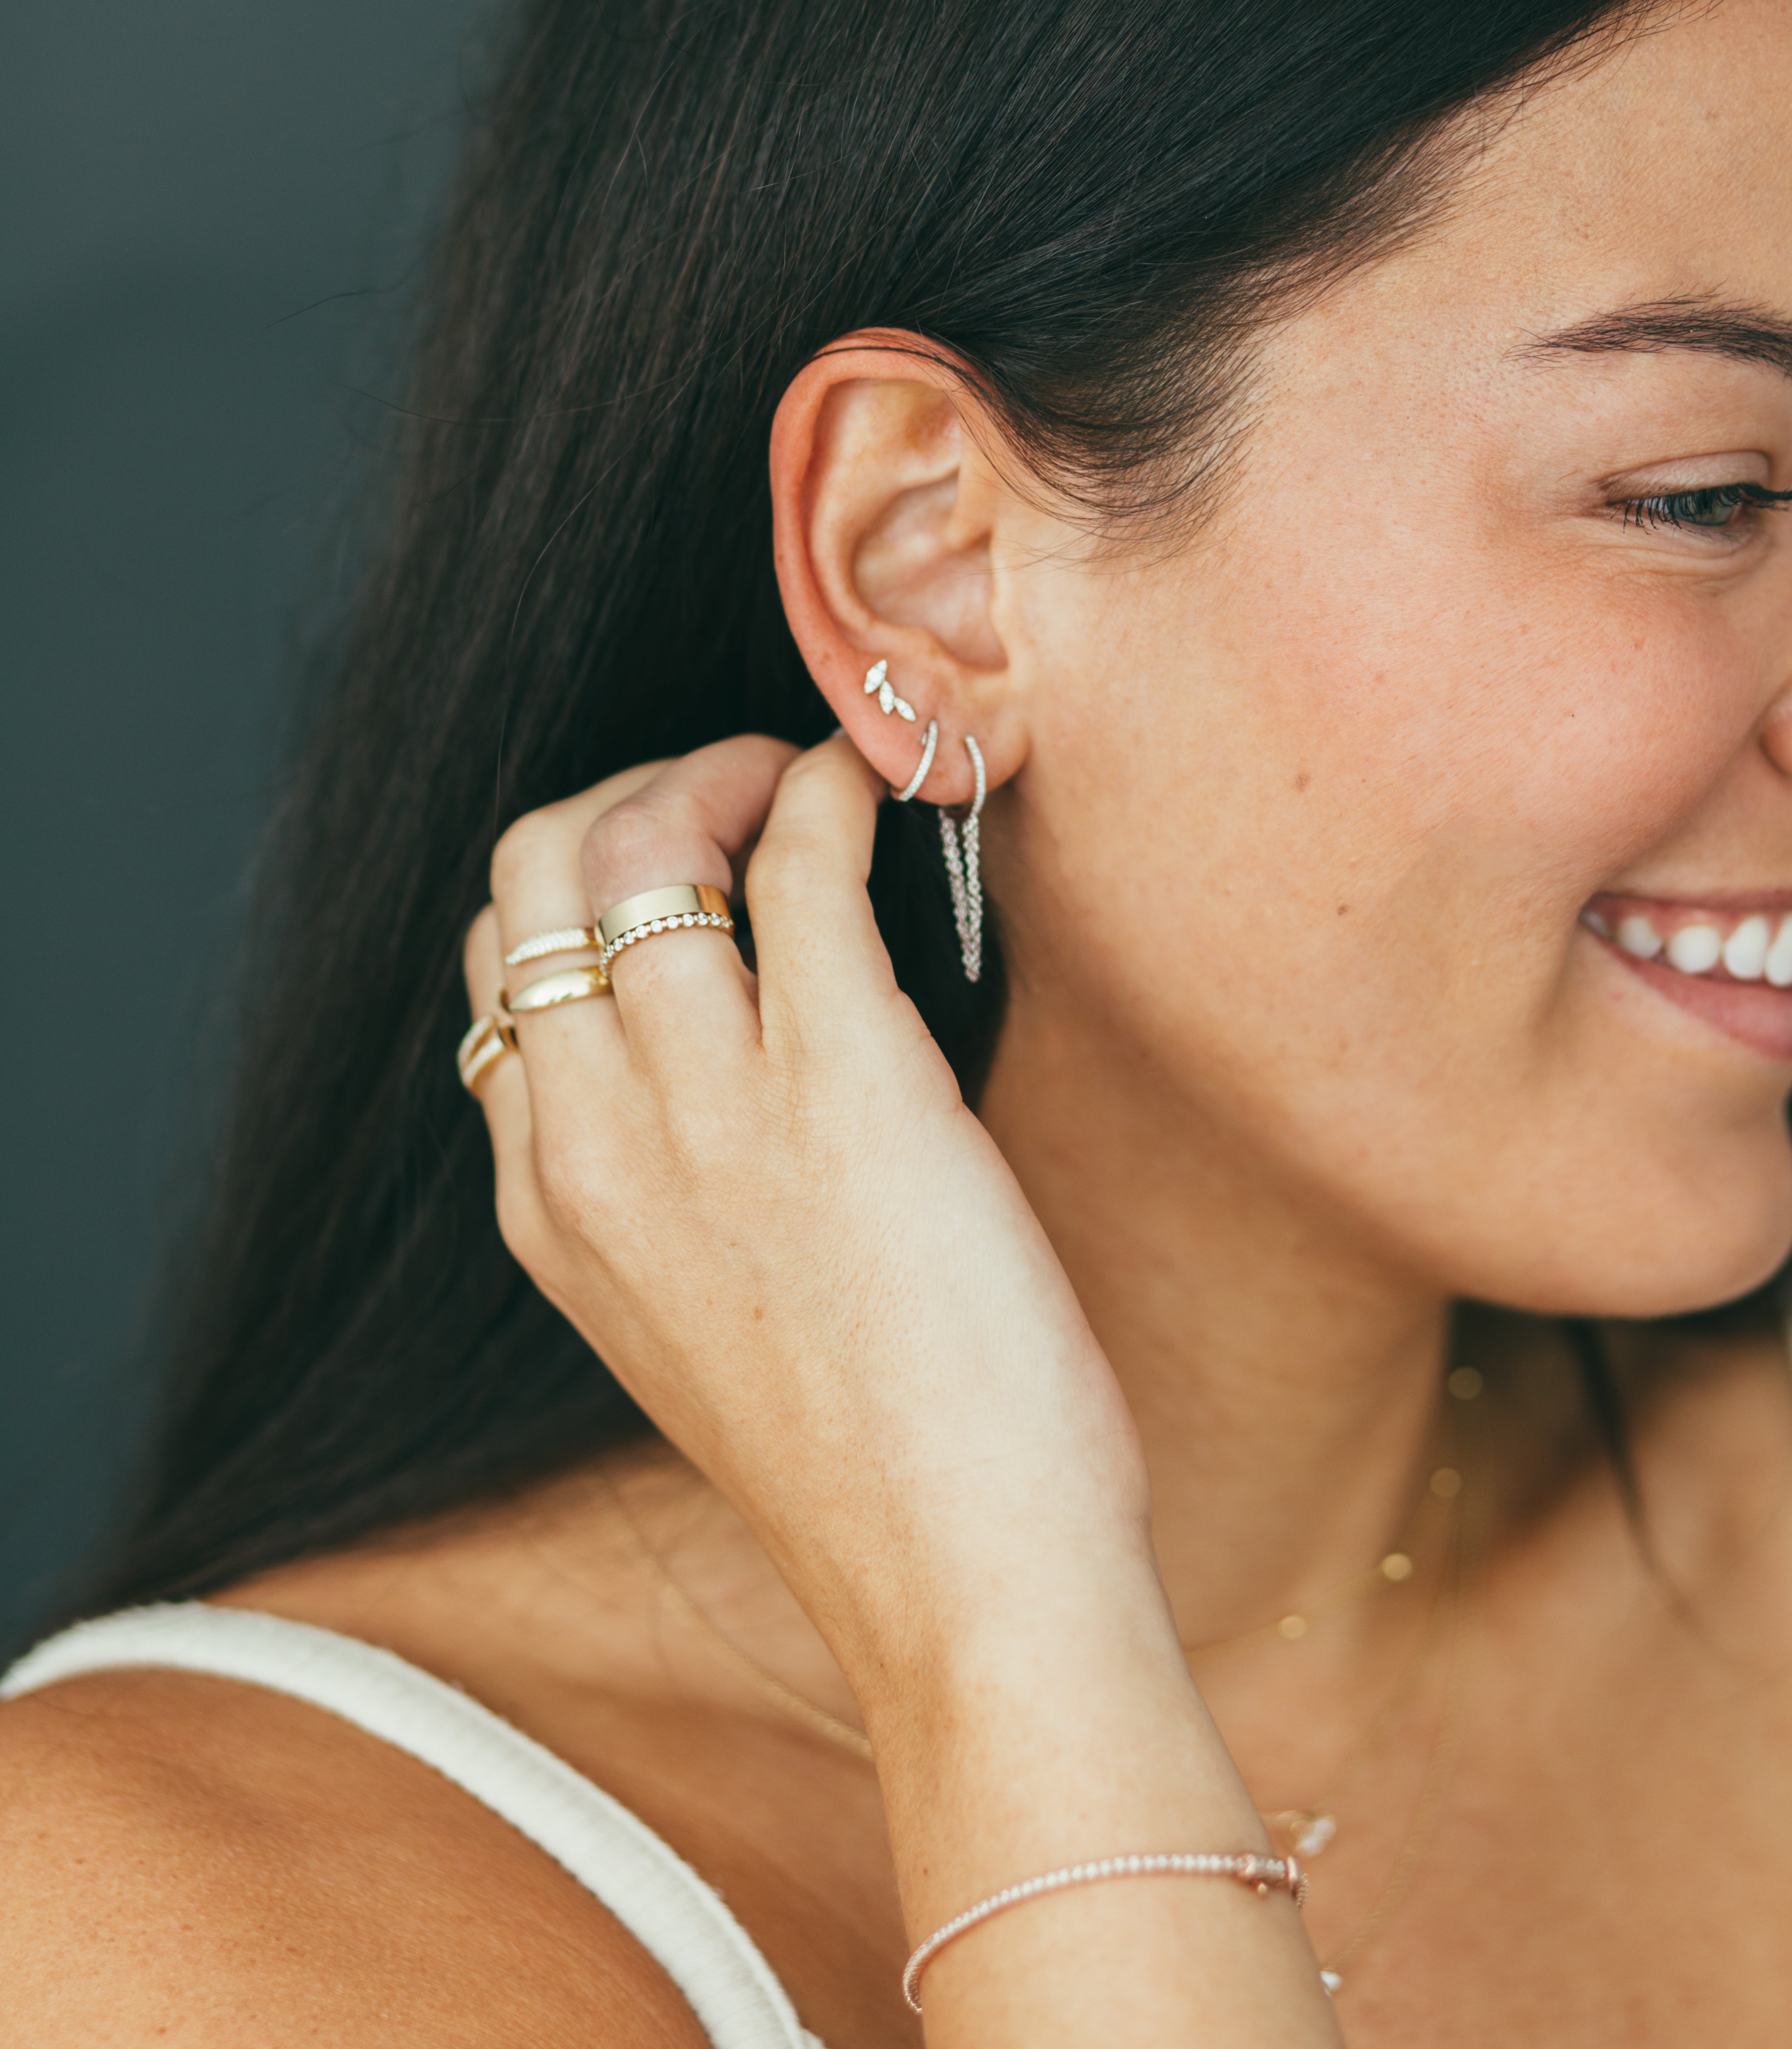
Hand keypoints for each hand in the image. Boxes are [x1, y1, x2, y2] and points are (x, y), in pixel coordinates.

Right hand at [466, 736, 1334, 2041]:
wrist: (962, 1586)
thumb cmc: (866, 1466)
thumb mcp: (689, 1326)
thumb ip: (659, 1191)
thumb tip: (703, 1057)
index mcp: (550, 1204)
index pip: (502, 971)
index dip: (583, 885)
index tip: (678, 867)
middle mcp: (595, 1137)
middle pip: (536, 874)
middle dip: (624, 796)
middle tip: (731, 797)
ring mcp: (710, 1103)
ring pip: (643, 840)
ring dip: (724, 773)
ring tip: (804, 783)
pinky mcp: (846, 1076)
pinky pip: (800, 865)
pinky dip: (828, 796)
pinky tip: (873, 795)